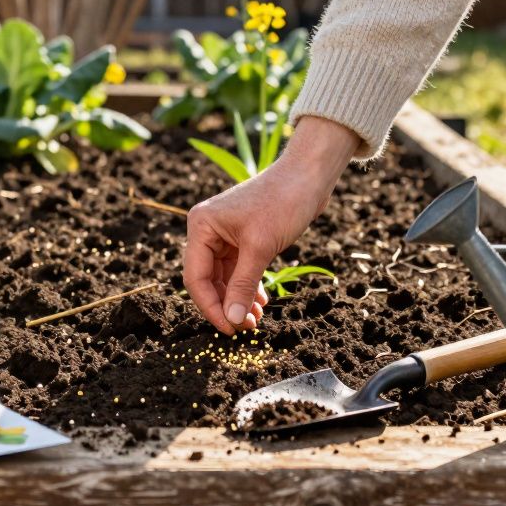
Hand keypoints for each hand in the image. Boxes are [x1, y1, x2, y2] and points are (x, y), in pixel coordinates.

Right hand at [183, 117, 360, 333]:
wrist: (310, 176)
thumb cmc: (283, 202)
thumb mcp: (260, 247)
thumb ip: (243, 285)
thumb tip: (232, 319)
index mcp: (201, 226)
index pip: (195, 277)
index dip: (211, 307)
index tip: (230, 329)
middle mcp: (207, 230)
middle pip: (207, 280)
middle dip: (226, 305)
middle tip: (246, 328)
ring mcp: (225, 234)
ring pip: (224, 278)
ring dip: (238, 299)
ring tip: (256, 319)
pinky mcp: (243, 238)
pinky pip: (238, 270)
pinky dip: (248, 287)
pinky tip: (261, 302)